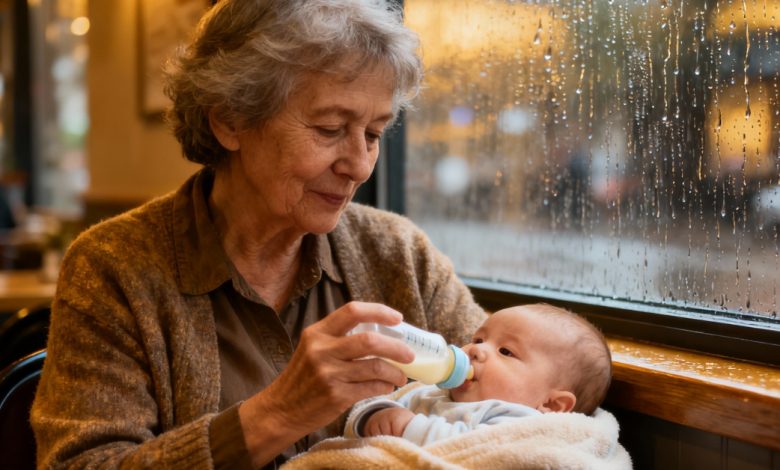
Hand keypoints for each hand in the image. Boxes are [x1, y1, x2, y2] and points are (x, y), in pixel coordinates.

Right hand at [238, 301, 414, 466]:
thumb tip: (382, 333)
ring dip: (395, 372)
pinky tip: (387, 386)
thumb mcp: (313, 348)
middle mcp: (322, 350)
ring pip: (375, 367)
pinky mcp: (335, 396)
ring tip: (401, 376)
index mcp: (318, 332)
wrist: (281, 409)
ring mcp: (329, 374)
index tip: (398, 319)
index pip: (353, 311)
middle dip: (397, 347)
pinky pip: (370, 387)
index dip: (380, 311)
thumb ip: (340, 338)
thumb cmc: (303, 377)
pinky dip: (384, 386)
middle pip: (370, 340)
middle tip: (410, 354)